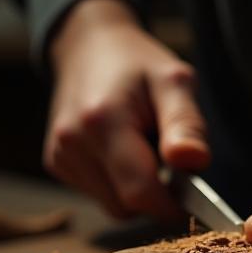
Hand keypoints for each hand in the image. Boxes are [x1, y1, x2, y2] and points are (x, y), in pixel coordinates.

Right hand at [44, 0, 209, 219]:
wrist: (88, 47)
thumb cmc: (139, 64)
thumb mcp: (174, 81)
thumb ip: (187, 123)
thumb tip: (195, 162)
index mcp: (103, 121)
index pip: (140, 192)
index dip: (172, 204)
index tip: (195, 197)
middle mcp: (72, 143)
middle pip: (126, 206)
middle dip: (156, 195)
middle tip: (169, 158)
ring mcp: (59, 155)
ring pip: (113, 206)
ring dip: (137, 190)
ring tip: (143, 147)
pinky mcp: (56, 163)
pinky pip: (99, 195)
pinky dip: (118, 184)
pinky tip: (122, 151)